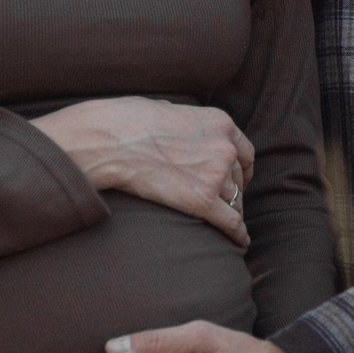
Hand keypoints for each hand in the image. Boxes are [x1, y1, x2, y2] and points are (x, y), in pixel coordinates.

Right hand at [31, 97, 254, 246]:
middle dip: (231, 192)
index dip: (240, 169)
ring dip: (230, 212)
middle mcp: (224, 148)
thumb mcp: (167, 110)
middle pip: (238, 179)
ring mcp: (215, 175)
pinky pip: (231, 224)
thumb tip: (183, 134)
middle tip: (221, 204)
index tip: (236, 180)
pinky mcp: (202, 201)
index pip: (244, 153)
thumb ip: (186, 125)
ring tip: (224, 225)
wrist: (109, 141)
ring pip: (235, 202)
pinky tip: (239, 242)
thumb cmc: (127, 122)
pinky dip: (237, 235)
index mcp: (218, 123)